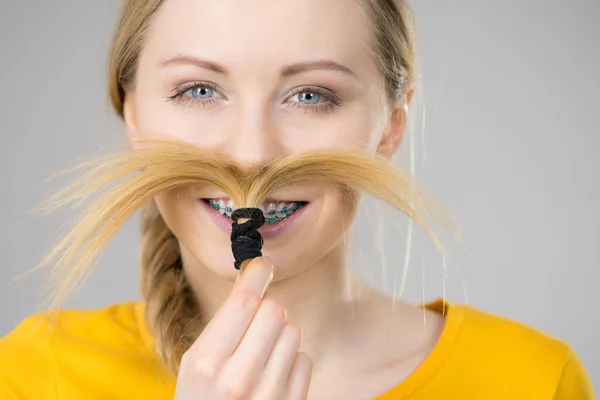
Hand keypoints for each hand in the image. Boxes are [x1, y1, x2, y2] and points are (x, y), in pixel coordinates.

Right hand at [174, 257, 312, 399]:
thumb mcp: (196, 363)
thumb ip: (224, 324)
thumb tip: (256, 276)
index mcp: (206, 363)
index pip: (244, 301)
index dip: (256, 274)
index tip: (262, 263)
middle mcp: (239, 379)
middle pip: (274, 311)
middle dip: (266, 310)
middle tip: (254, 325)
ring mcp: (270, 396)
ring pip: (292, 332)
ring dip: (279, 336)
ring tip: (259, 358)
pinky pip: (304, 358)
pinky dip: (292, 360)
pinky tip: (273, 377)